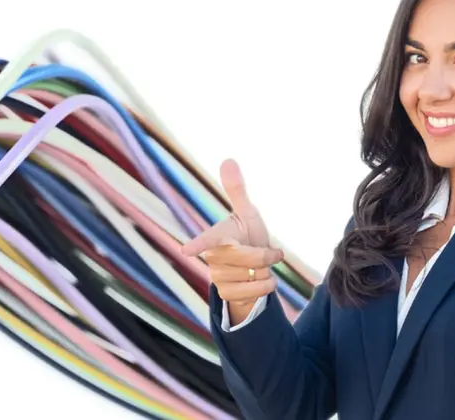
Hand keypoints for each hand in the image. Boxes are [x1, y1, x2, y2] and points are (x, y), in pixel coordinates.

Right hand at [181, 159, 282, 311]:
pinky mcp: (226, 295)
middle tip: (267, 253)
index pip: (207, 239)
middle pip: (249, 259)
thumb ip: (236, 190)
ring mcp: (217, 278)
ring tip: (257, 269)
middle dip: (265, 257)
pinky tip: (258, 283)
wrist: (251, 267)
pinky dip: (264, 289)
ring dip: (265, 274)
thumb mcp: (246, 213)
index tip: (188, 250)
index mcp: (218, 236)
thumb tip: (228, 159)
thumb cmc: (246, 235)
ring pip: (252, 277)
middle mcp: (213, 258)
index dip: (199, 244)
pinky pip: (252, 295)